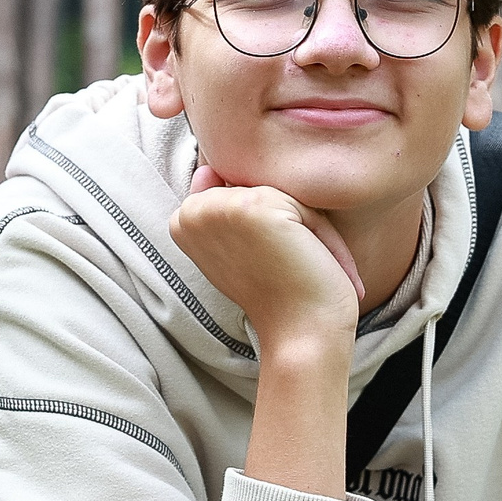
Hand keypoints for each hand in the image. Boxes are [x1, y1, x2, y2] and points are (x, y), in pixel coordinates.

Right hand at [175, 167, 362, 496]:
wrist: (300, 332)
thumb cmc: (279, 294)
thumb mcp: (241, 246)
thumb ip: (224, 206)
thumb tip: (206, 168)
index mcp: (182, 220)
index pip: (237, 191)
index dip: (265, 226)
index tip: (267, 266)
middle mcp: (190, 212)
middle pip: (258, 186)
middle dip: (286, 222)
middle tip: (287, 267)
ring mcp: (217, 207)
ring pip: (280, 191)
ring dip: (305, 226)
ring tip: (300, 265)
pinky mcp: (250, 206)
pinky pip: (299, 200)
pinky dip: (319, 231)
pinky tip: (309, 261)